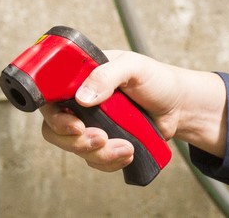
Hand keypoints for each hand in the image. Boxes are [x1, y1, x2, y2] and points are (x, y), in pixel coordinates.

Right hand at [39, 49, 226, 173]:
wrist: (178, 107)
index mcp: (80, 77)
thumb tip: (82, 98)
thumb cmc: (156, 79)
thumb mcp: (134, 67)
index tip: (73, 126)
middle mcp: (79, 102)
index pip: (49, 95)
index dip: (53, 114)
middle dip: (76, 141)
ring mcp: (90, 124)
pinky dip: (110, 161)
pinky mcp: (103, 144)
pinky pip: (94, 161)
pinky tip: (129, 152)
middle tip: (101, 138)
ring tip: (126, 147)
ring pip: (75, 149)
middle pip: (54, 128)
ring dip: (99, 153)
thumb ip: (107, 75)